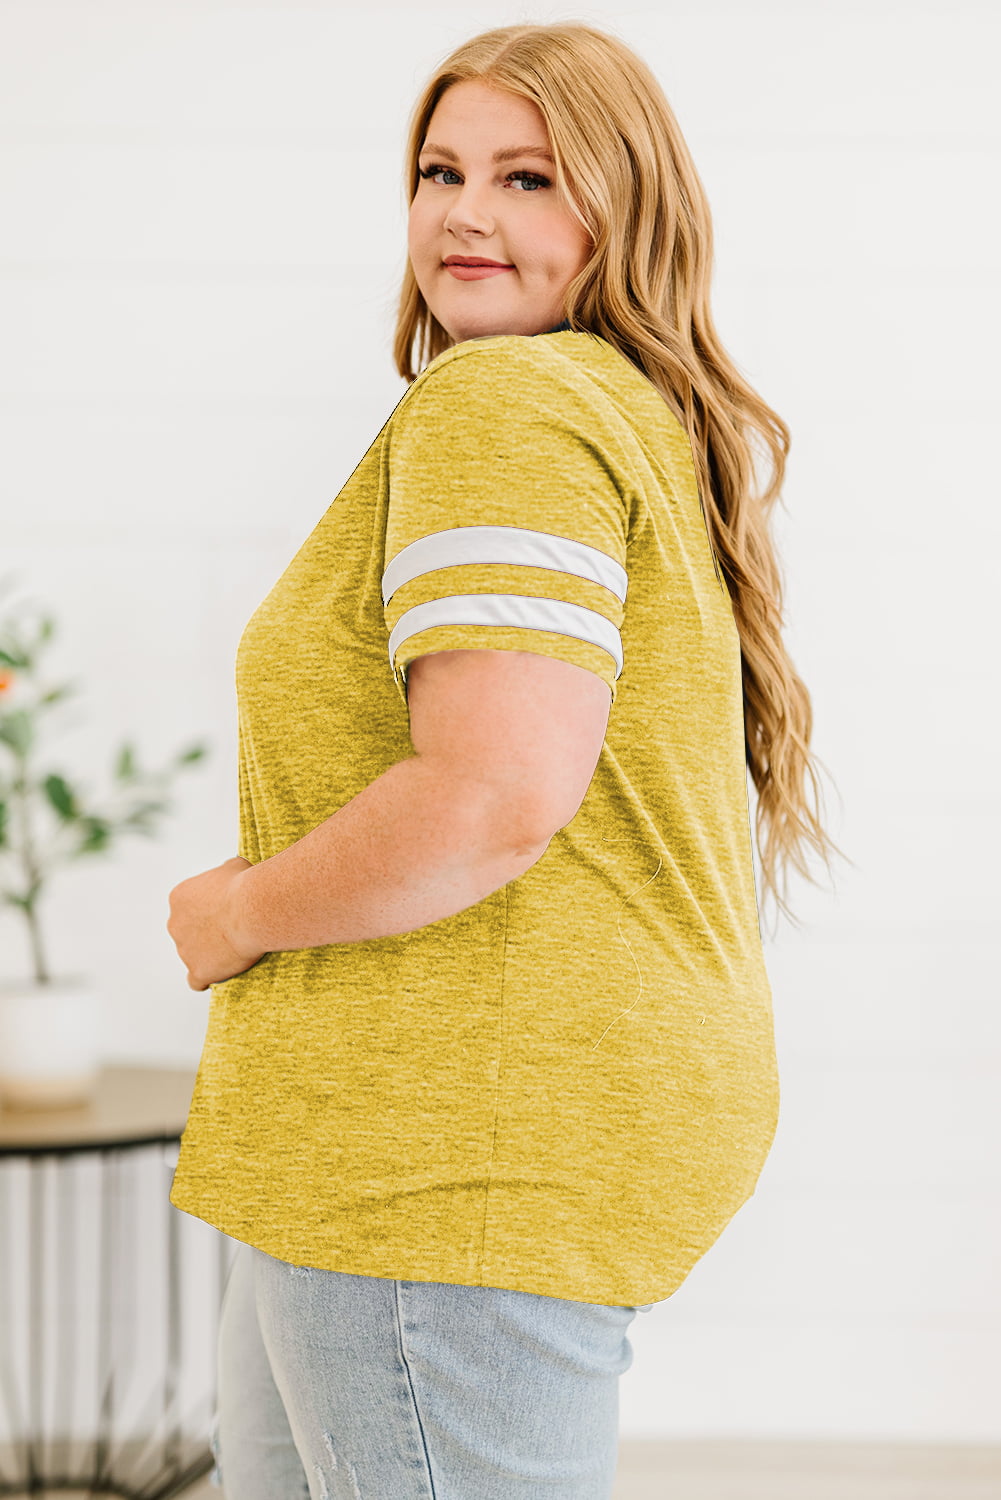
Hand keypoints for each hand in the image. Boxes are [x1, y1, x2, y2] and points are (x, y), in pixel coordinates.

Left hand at [167, 855, 266, 991]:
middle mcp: (175, 924)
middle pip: (187, 931)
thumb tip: (229, 872)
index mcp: (179, 897)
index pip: (187, 907)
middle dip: (206, 932)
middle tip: (233, 930)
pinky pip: (196, 981)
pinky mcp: (198, 970)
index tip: (227, 912)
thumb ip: (224, 873)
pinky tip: (220, 974)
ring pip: (193, 955)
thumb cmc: (244, 886)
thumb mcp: (234, 866)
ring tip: (236, 950)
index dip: (208, 910)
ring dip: (209, 954)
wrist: (252, 910)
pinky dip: (207, 978)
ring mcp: (184, 950)